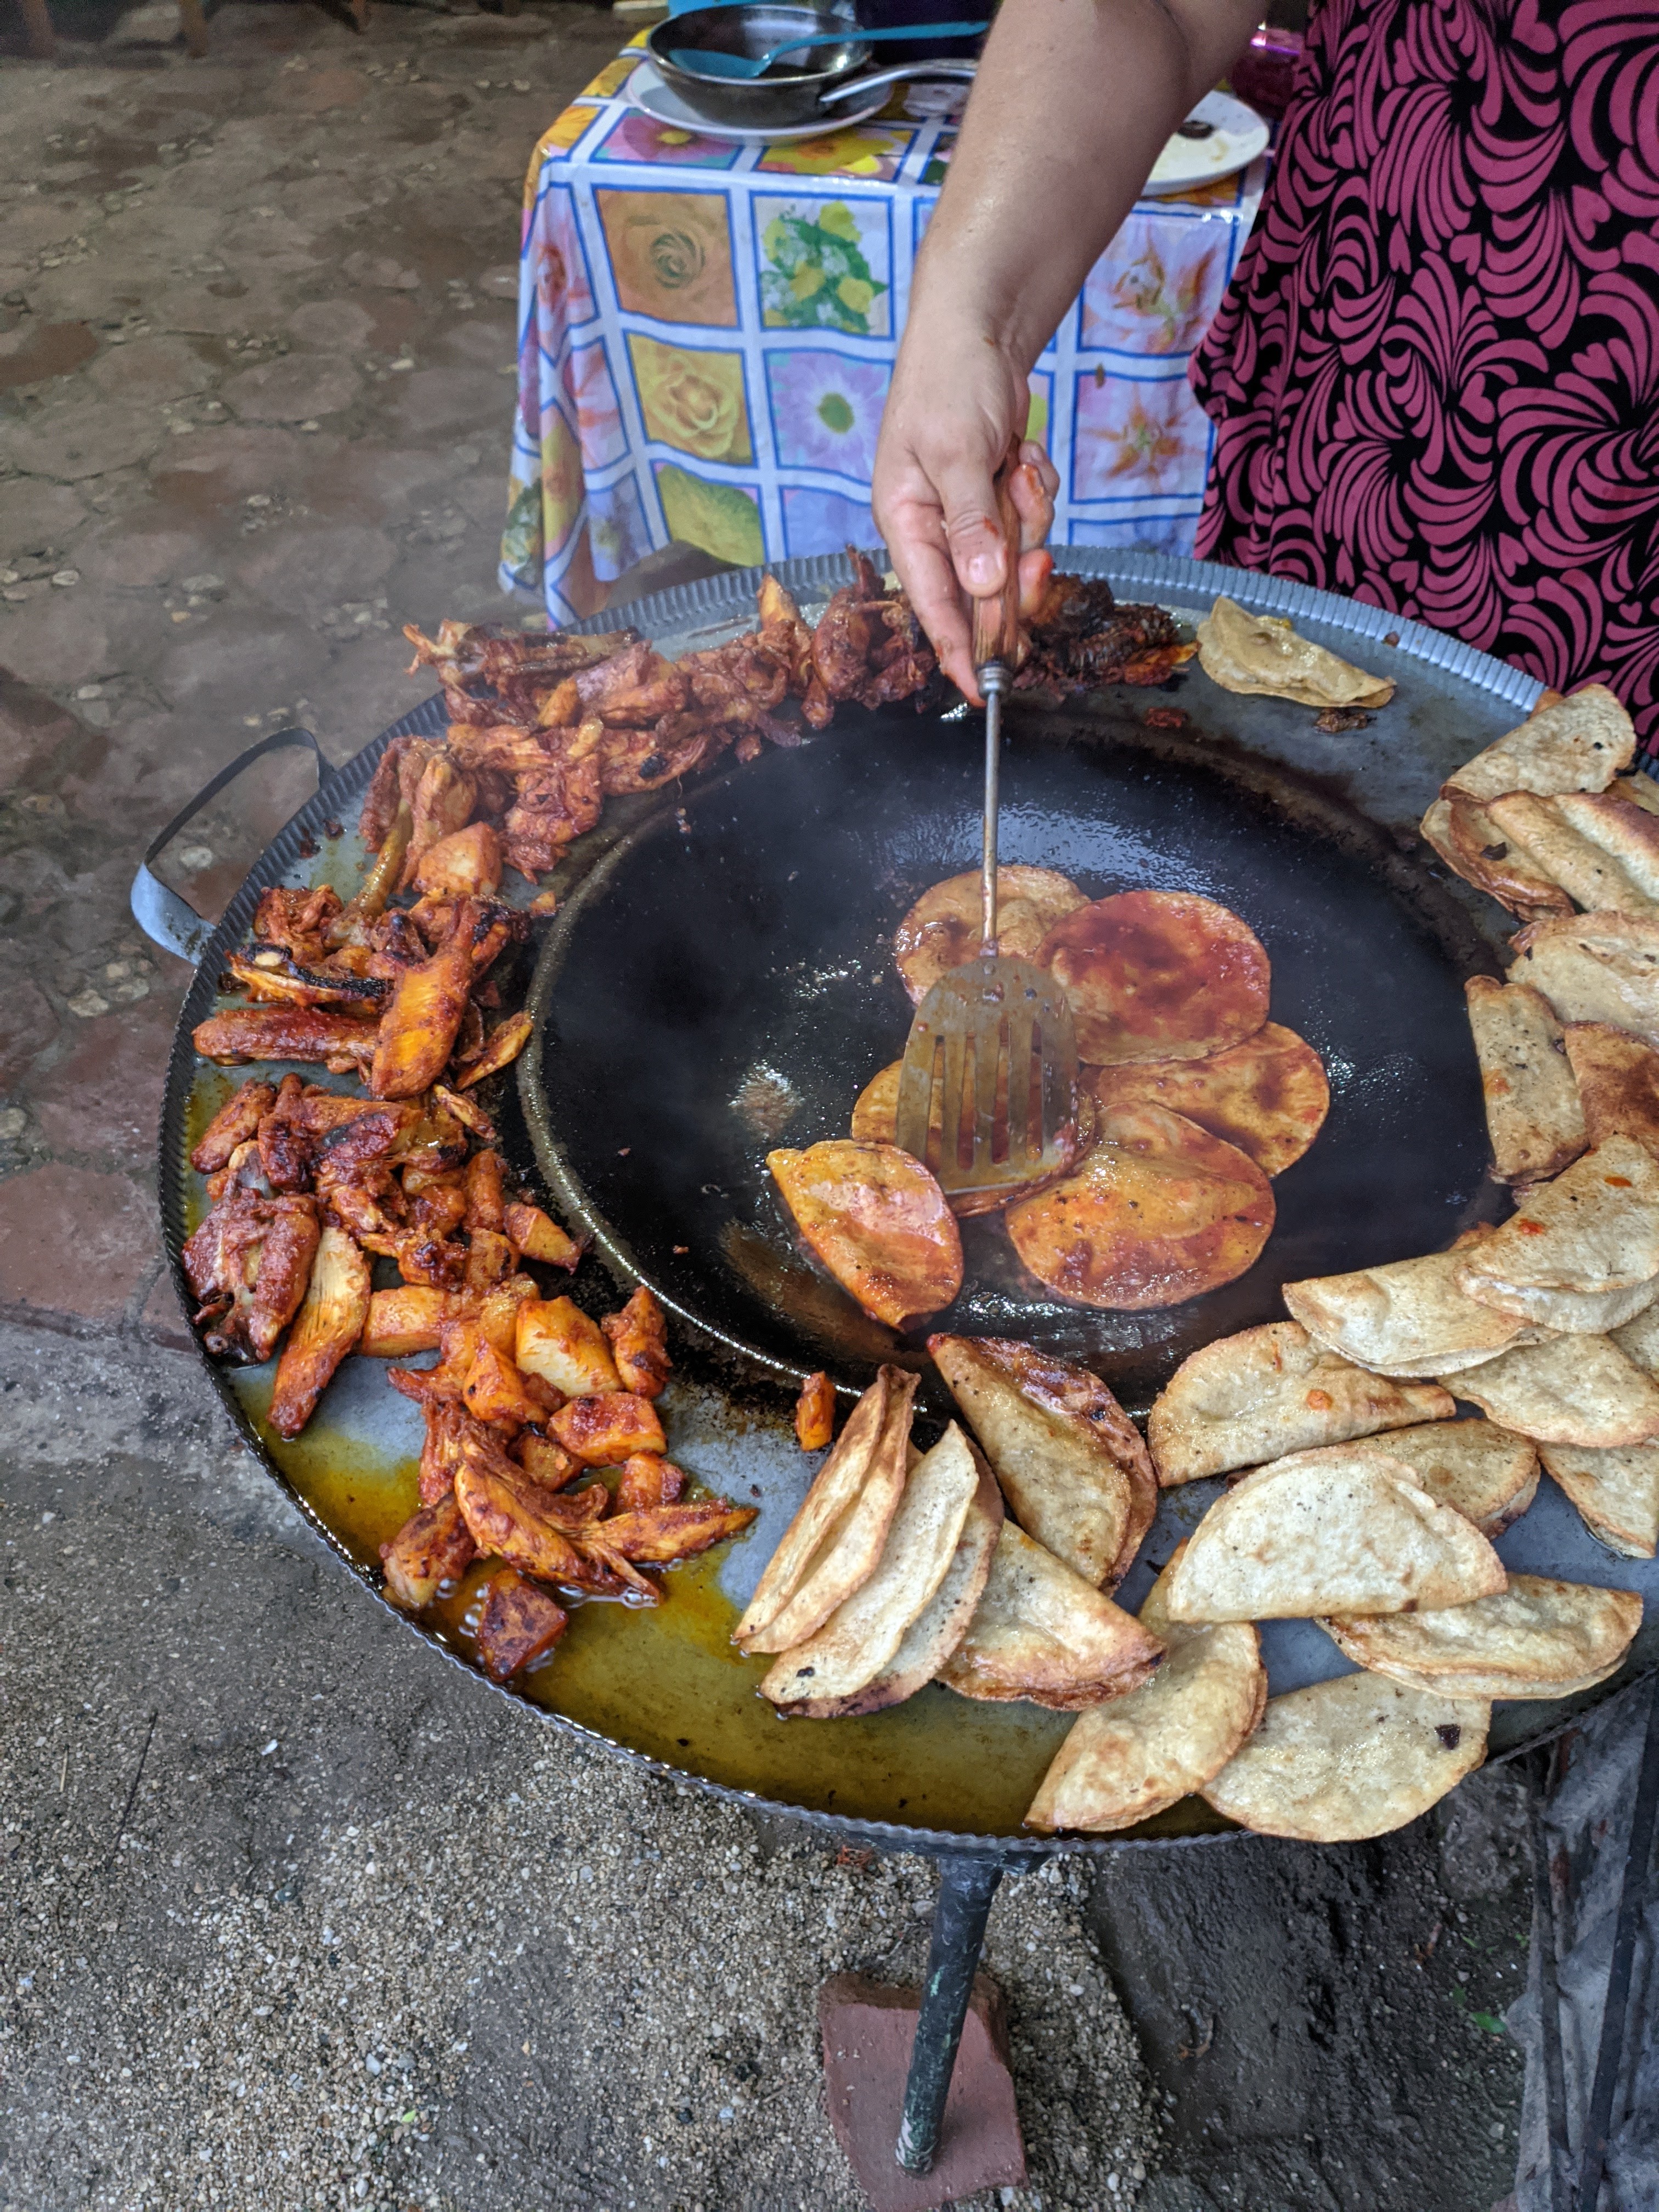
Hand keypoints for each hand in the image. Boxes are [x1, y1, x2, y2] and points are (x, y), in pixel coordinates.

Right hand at [873, 329, 1058, 701]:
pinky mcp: (1000, 499)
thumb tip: (983, 586)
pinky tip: (1023, 455)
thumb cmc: (949, 380)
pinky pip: (1033, 521)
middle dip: (1015, 575)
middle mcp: (936, 528)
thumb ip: (971, 522)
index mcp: (905, 522)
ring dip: (1030, 515)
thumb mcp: (957, 450)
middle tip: (1039, 562)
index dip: (957, 650)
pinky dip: (1037, 491)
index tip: (982, 692)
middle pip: (982, 592)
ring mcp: (971, 515)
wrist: (978, 327)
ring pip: (1016, 555)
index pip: (931, 603)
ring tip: (1016, 466)